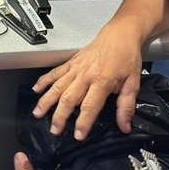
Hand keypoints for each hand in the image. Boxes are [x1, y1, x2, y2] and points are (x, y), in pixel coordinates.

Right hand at [31, 24, 142, 139]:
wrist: (120, 34)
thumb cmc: (127, 57)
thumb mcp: (133, 82)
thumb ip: (126, 106)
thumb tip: (125, 126)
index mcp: (103, 81)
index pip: (90, 106)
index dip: (83, 122)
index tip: (78, 135)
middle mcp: (86, 75)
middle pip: (69, 98)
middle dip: (60, 116)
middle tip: (54, 130)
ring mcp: (76, 68)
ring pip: (58, 86)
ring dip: (46, 100)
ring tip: (37, 113)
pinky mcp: (71, 62)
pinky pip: (55, 72)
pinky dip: (44, 80)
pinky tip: (36, 89)